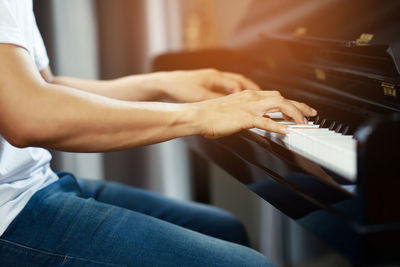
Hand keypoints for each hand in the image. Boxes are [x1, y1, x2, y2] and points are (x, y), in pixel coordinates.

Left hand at [162, 69, 259, 102]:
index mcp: (215, 77)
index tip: (252, 102)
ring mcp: (211, 80)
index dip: (246, 94)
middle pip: (239, 80)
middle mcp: (215, 76)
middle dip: (253, 88)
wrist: (165, 84)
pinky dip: (232, 93)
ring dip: (244, 90)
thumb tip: (229, 105)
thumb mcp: (199, 96)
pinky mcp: (206, 85)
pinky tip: (234, 101)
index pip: (237, 85)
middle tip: (265, 95)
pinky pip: (225, 88)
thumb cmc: (180, 87)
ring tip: (254, 97)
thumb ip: (216, 100)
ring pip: (233, 83)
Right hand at [191, 90, 316, 137]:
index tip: (300, 109)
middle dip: (299, 106)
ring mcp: (248, 107)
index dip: (290, 102)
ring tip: (303, 123)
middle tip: (311, 114)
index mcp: (247, 95)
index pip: (275, 96)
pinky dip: (278, 126)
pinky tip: (287, 131)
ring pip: (279, 105)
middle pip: (282, 98)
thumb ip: (245, 113)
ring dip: (294, 114)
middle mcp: (251, 97)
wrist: (197, 115)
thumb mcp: (231, 110)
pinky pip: (266, 121)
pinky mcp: (244, 118)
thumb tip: (254, 120)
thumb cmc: (210, 115)